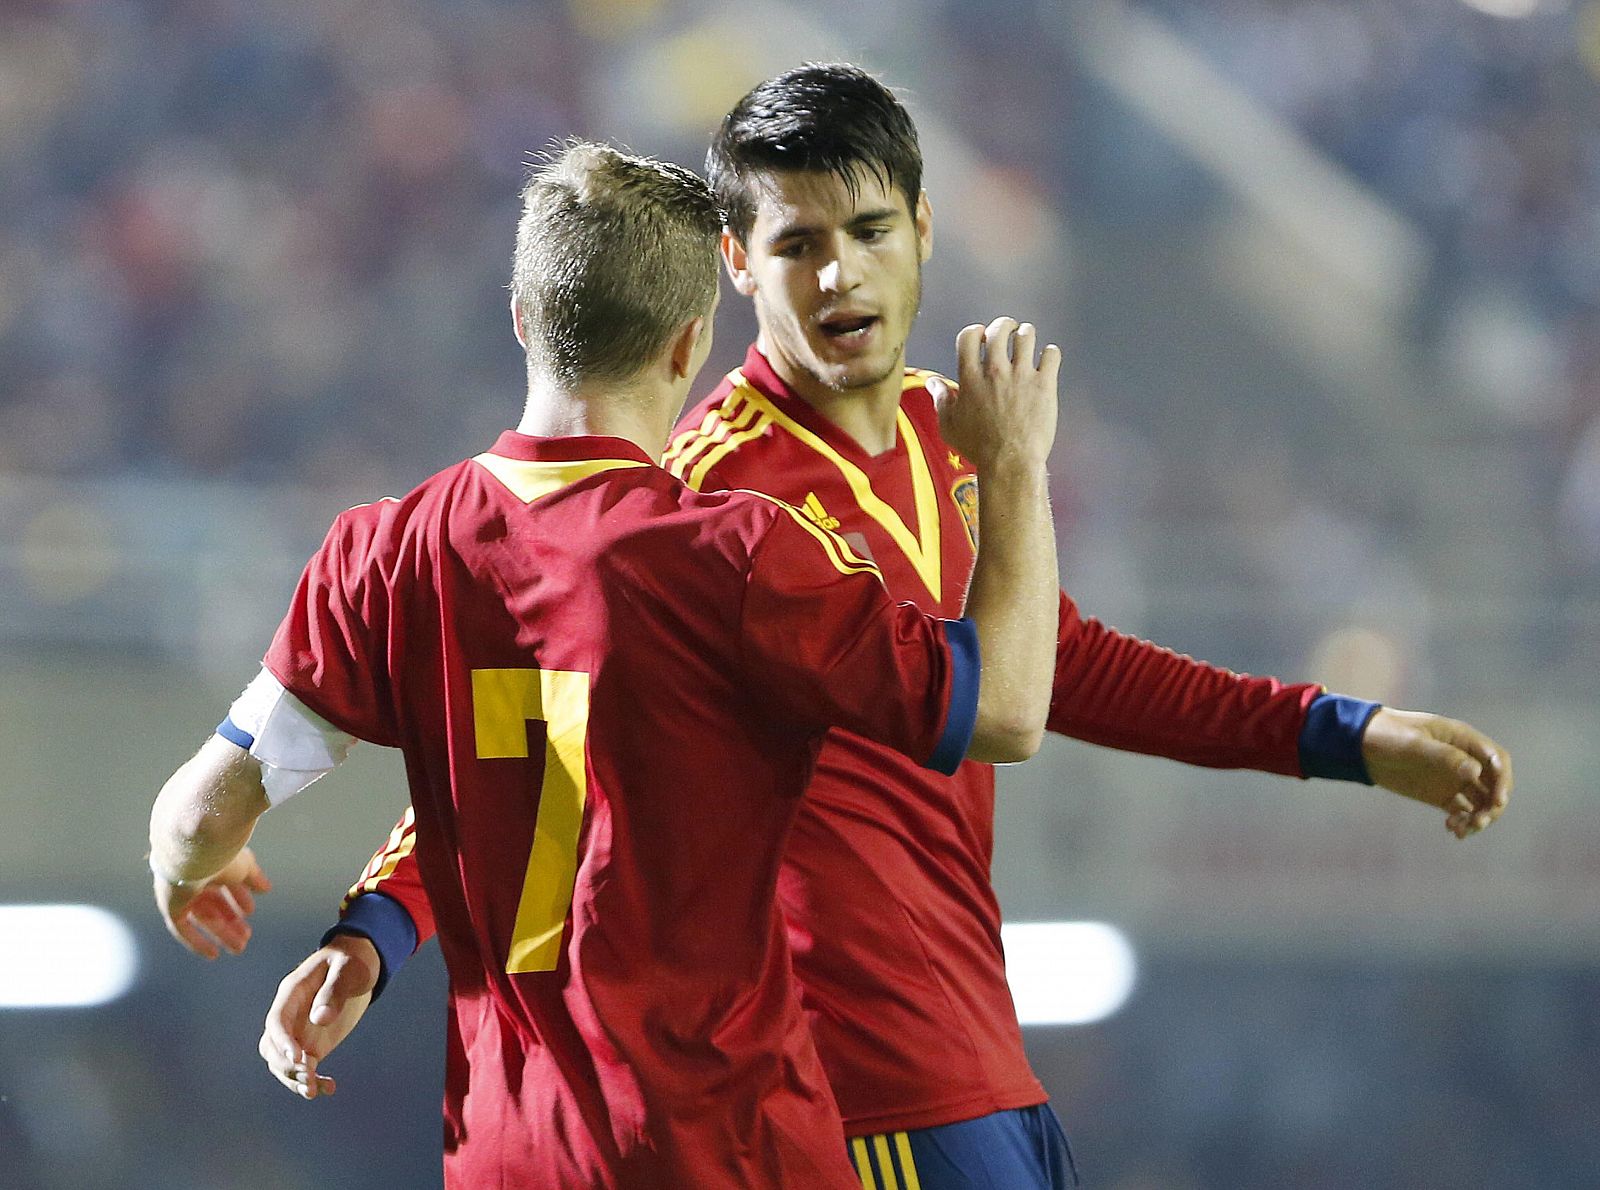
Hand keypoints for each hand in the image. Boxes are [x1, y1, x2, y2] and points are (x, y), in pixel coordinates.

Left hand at [153, 847, 271, 958]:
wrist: (194, 852)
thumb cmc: (221, 853)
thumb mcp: (245, 867)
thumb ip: (254, 878)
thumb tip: (266, 888)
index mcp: (210, 863)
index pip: (224, 884)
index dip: (238, 898)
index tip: (250, 911)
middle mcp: (193, 878)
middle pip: (213, 905)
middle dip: (231, 922)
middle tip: (246, 937)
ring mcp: (180, 893)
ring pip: (202, 919)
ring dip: (221, 934)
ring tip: (239, 947)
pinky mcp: (170, 907)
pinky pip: (183, 929)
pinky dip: (197, 941)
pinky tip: (213, 954)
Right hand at [259, 934, 378, 1099]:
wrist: (360, 964)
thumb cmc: (352, 961)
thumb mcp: (348, 970)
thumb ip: (334, 991)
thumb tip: (319, 1019)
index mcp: (292, 993)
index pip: (276, 1021)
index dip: (282, 1041)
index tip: (297, 1058)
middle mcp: (289, 1016)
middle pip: (272, 1048)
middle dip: (285, 1066)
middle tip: (309, 1075)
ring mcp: (299, 1032)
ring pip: (283, 1064)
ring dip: (294, 1080)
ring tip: (314, 1091)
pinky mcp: (313, 1045)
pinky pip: (305, 1068)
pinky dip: (315, 1081)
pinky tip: (329, 1089)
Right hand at [929, 317, 1060, 471]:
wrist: (1009, 462)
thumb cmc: (978, 447)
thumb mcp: (949, 426)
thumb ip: (941, 399)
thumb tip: (933, 383)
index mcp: (970, 378)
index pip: (969, 336)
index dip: (975, 331)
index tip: (981, 336)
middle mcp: (995, 371)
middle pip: (999, 330)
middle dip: (1004, 325)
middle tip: (1009, 330)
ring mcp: (1021, 376)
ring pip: (1027, 336)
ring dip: (1026, 334)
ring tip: (1027, 339)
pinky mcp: (1044, 385)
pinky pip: (1051, 355)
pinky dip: (1050, 353)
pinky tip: (1047, 359)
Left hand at [1361, 708, 1512, 838]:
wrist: (1359, 745)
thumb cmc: (1387, 736)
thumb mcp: (1413, 744)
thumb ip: (1444, 756)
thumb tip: (1476, 771)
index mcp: (1462, 740)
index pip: (1497, 760)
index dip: (1503, 781)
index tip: (1499, 802)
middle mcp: (1464, 760)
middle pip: (1493, 785)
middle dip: (1493, 805)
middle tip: (1479, 821)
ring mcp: (1453, 778)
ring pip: (1480, 801)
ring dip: (1479, 817)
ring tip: (1462, 829)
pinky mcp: (1441, 795)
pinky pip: (1462, 811)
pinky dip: (1463, 822)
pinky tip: (1452, 830)